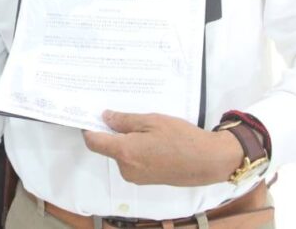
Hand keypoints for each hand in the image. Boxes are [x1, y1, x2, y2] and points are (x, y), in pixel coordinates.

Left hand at [82, 111, 241, 185]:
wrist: (206, 161)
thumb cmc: (180, 137)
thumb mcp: (151, 121)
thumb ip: (124, 121)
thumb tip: (105, 118)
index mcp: (124, 152)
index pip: (94, 142)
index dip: (89, 129)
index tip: (90, 117)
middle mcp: (126, 168)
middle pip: (108, 148)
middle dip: (113, 133)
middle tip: (126, 116)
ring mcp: (136, 177)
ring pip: (122, 154)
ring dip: (127, 142)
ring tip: (146, 127)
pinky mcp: (146, 180)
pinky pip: (133, 162)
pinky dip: (137, 151)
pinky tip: (153, 141)